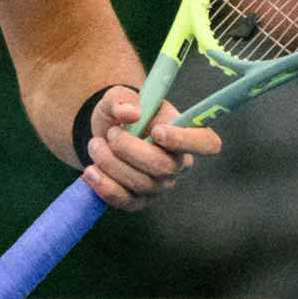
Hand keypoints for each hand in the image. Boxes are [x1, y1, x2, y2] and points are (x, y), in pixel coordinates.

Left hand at [80, 89, 220, 211]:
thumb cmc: (122, 112)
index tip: (157, 131)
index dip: (185, 140)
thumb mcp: (119, 97)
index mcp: (184, 134)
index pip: (207, 143)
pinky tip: (90, 172)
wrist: (104, 133)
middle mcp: (177, 164)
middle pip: (165, 167)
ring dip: (110, 163)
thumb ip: (123, 100)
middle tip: (112, 132)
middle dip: (130, 149)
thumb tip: (131, 113)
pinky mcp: (138, 201)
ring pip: (141, 184)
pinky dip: (104, 187)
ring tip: (95, 144)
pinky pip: (125, 201)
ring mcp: (159, 186)